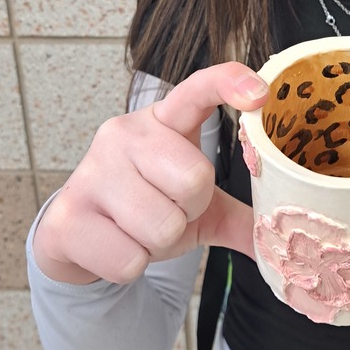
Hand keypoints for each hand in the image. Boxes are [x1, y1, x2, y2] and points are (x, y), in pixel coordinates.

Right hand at [32, 63, 268, 285]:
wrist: (75, 236)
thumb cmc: (144, 206)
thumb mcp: (196, 205)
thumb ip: (239, 216)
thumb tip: (282, 243)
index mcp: (162, 121)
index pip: (197, 89)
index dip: (229, 84)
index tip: (260, 94)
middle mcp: (124, 134)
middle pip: (195, 180)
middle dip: (190, 210)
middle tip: (170, 209)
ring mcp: (91, 172)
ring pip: (163, 226)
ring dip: (161, 242)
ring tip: (141, 229)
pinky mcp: (67, 218)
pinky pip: (129, 259)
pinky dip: (132, 265)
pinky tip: (116, 246)